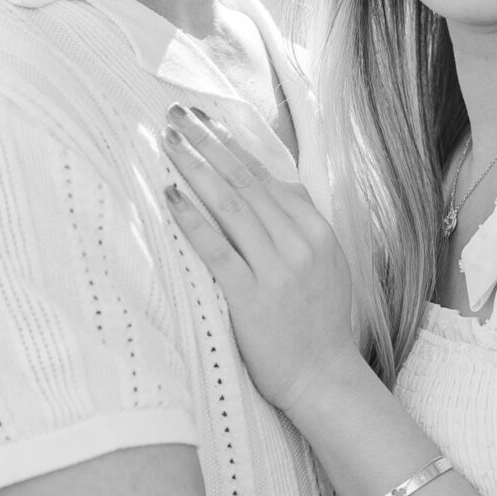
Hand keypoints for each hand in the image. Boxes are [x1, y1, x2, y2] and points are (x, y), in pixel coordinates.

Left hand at [163, 105, 361, 413]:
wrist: (324, 378)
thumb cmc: (320, 325)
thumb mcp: (327, 266)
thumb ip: (302, 224)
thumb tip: (277, 184)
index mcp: (317, 232)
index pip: (269, 178)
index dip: (234, 146)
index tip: (207, 121)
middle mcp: (299, 244)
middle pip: (246, 182)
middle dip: (209, 144)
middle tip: (178, 117)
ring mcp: (277, 270)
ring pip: (231, 206)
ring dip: (196, 169)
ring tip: (169, 142)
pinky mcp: (252, 298)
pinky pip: (217, 249)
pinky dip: (193, 219)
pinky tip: (171, 195)